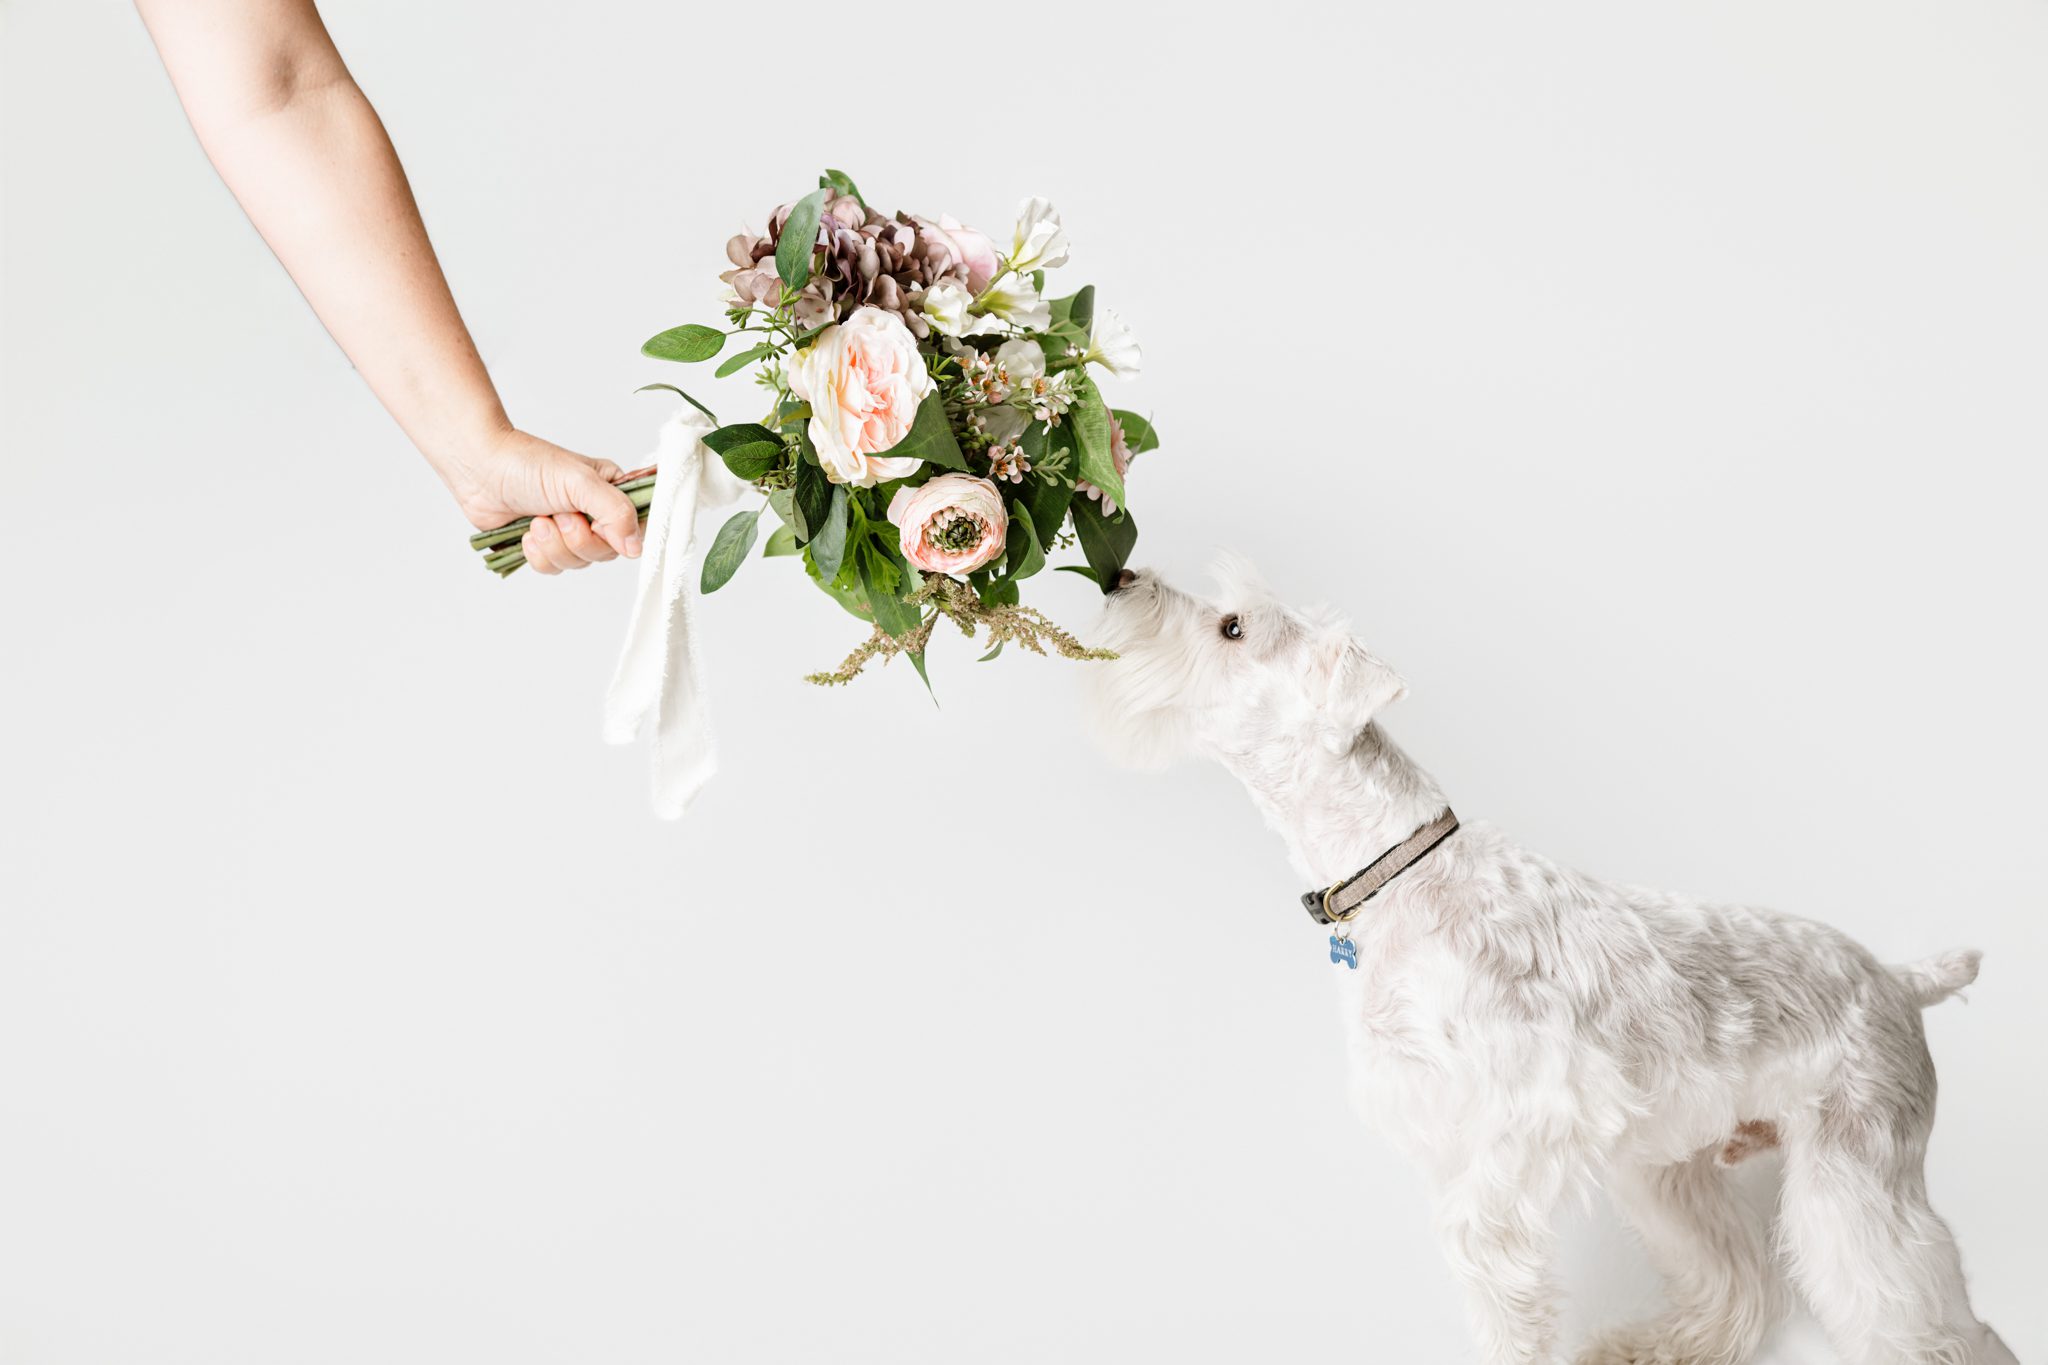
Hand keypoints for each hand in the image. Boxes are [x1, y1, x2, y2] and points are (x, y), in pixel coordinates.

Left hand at [451, 428, 641, 574]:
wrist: (480, 469)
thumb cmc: (527, 463)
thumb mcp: (580, 482)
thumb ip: (615, 511)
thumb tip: (635, 548)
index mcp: (610, 492)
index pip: (636, 527)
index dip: (619, 535)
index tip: (596, 524)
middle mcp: (593, 514)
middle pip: (606, 552)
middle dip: (577, 539)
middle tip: (559, 515)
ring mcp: (568, 532)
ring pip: (579, 563)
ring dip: (554, 546)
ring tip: (537, 520)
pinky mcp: (544, 546)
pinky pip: (554, 569)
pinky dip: (538, 555)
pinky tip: (527, 533)